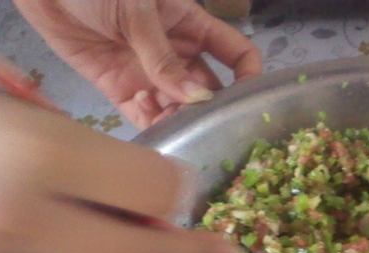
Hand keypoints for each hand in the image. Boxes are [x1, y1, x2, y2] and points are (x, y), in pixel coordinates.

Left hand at [14, 0, 261, 128]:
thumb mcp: (136, 12)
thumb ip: (165, 58)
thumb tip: (198, 99)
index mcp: (191, 26)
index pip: (236, 53)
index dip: (248, 76)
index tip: (247, 101)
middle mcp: (176, 53)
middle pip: (208, 89)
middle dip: (209, 109)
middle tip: (206, 125)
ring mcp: (149, 73)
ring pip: (178, 107)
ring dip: (180, 119)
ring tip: (174, 123)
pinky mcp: (120, 89)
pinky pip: (145, 115)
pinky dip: (152, 122)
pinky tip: (147, 112)